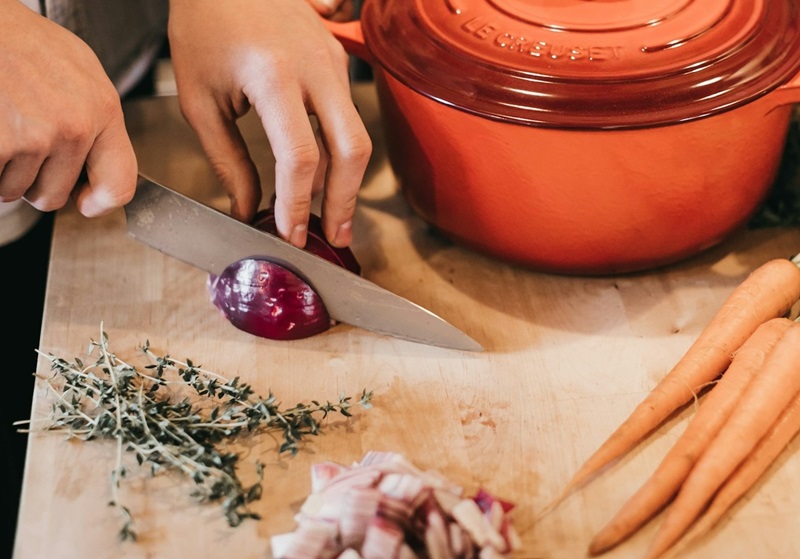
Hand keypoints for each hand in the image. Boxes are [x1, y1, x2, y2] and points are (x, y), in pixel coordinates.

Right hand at [0, 0, 136, 216]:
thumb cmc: (26, 44)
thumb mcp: (82, 72)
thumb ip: (98, 122)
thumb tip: (101, 175)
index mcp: (102, 110)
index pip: (119, 185)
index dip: (100, 204)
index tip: (87, 204)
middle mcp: (73, 127)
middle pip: (53, 196)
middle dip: (34, 180)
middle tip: (23, 144)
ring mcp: (34, 136)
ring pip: (15, 190)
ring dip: (5, 170)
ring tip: (5, 126)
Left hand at [167, 0, 370, 247]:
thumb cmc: (203, 26)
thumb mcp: (200, 100)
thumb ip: (228, 161)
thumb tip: (248, 208)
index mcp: (273, 76)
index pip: (300, 156)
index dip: (298, 203)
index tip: (290, 232)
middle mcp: (315, 68)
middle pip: (353, 150)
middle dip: (346, 201)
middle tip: (334, 237)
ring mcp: (333, 62)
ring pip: (357, 135)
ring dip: (345, 181)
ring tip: (328, 215)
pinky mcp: (338, 61)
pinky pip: (348, 116)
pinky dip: (339, 153)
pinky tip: (322, 176)